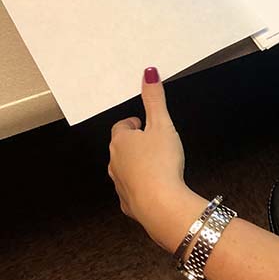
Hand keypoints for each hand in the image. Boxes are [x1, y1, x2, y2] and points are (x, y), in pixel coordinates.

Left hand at [108, 67, 205, 252]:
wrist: (161, 204)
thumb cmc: (161, 164)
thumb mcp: (162, 124)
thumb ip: (155, 99)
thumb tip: (148, 74)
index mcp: (121, 141)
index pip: (122, 127)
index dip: (135, 124)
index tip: (146, 124)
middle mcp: (115, 162)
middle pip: (122, 147)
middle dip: (136, 143)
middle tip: (154, 142)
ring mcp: (120, 183)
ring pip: (125, 168)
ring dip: (138, 164)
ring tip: (156, 163)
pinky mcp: (128, 202)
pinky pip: (132, 189)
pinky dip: (142, 185)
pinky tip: (156, 185)